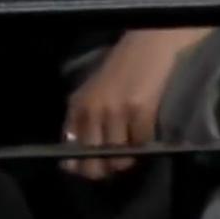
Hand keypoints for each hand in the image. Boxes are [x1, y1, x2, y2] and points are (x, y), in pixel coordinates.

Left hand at [63, 28, 209, 179]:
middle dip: (103, 169)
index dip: (77, 166)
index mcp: (77, 105)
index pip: (70, 146)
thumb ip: (84, 122)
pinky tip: (146, 135)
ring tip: (133, 149)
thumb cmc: (121, 70)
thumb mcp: (93, 93)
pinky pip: (141, 143)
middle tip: (113, 167)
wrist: (148, 46)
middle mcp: (92, 109)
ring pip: (119, 155)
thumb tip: (75, 162)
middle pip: (92, 157)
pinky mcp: (140, 110)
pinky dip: (145, 145)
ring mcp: (115, 110)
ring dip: (127, 159)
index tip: (85, 172)